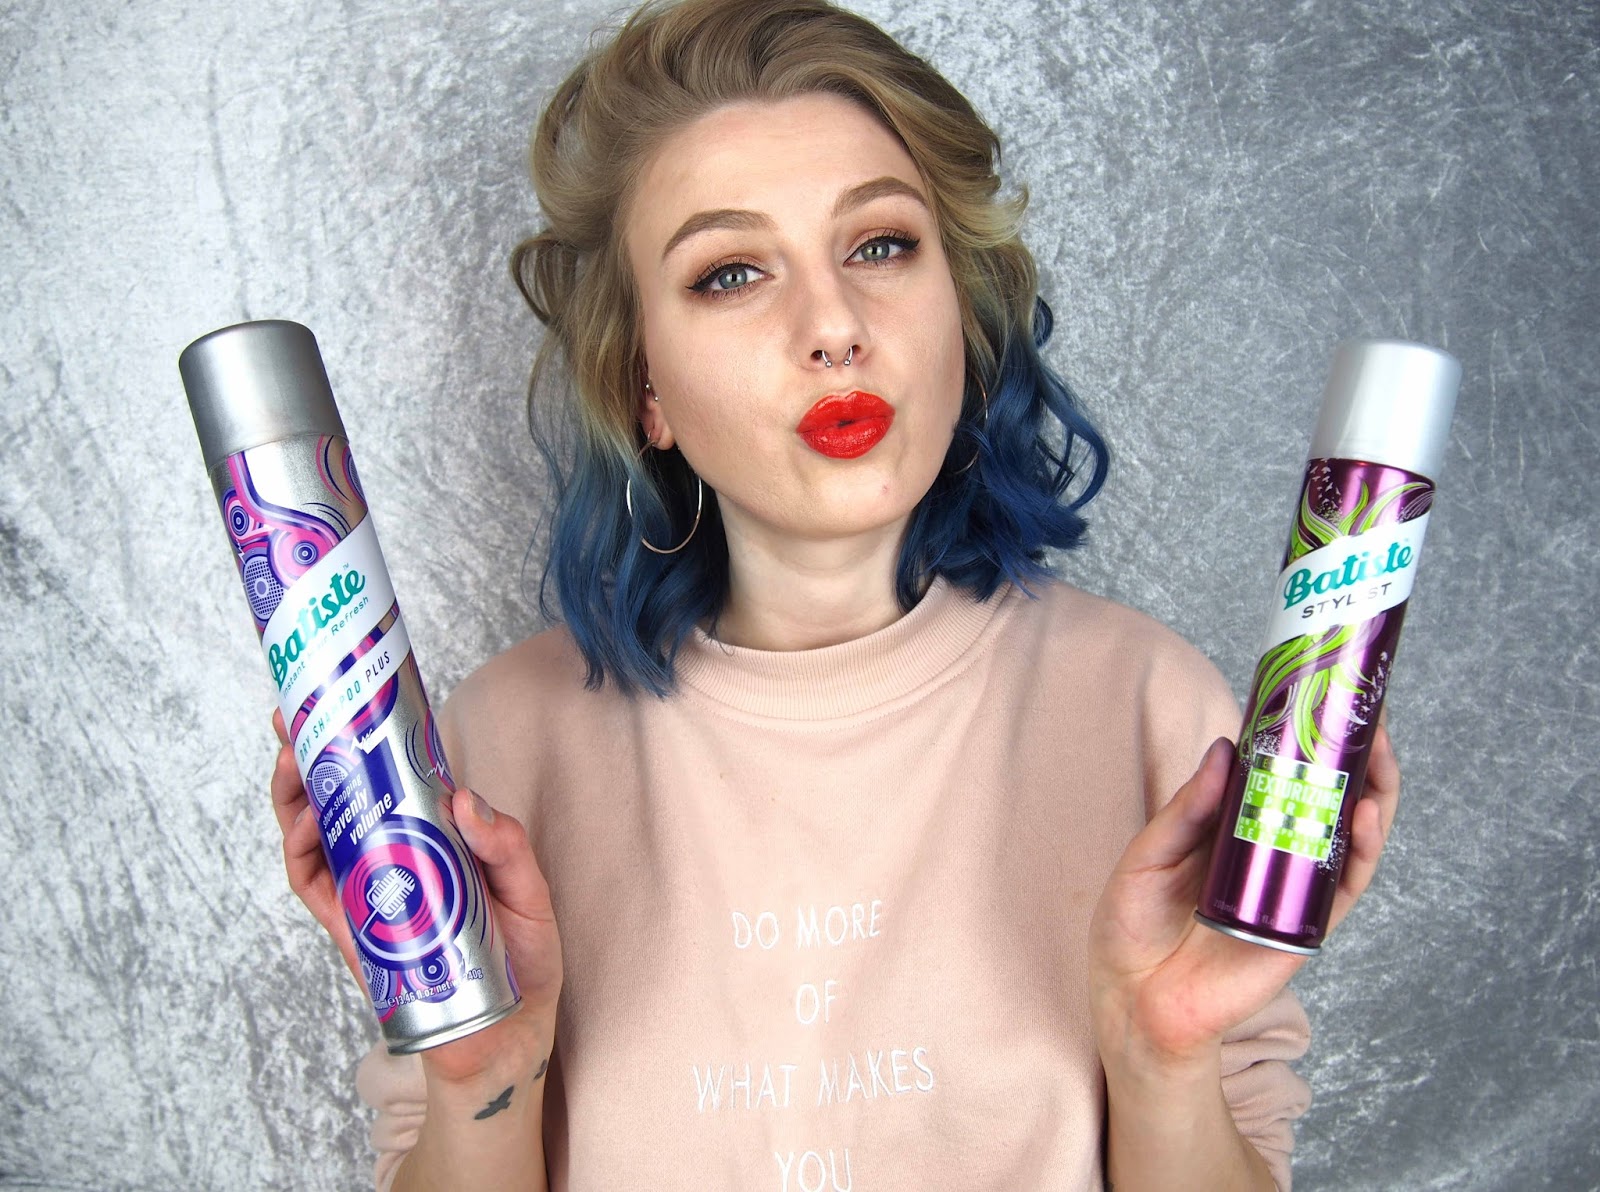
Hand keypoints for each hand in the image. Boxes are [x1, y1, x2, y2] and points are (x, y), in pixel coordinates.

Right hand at [270, 709, 563, 1082]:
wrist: (506, 1032)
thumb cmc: (521, 956)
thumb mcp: (528, 889)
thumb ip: (506, 845)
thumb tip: (462, 799)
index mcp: (433, 837)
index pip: (390, 777)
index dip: (361, 739)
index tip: (339, 698)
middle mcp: (391, 857)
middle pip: (338, 798)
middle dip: (310, 756)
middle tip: (293, 720)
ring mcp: (366, 891)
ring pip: (314, 835)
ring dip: (296, 796)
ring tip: (294, 760)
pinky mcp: (351, 930)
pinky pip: (316, 886)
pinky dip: (304, 852)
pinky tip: (305, 823)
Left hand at [1088, 721, 1399, 1070]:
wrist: (1136, 1001)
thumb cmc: (1133, 927)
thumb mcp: (1149, 855)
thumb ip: (1186, 808)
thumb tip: (1224, 748)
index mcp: (1233, 827)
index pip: (1281, 771)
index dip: (1305, 733)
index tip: (1322, 686)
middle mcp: (1273, 851)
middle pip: (1330, 794)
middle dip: (1356, 750)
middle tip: (1369, 705)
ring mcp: (1294, 887)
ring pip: (1352, 832)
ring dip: (1374, 787)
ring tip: (1380, 745)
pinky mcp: (1305, 925)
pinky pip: (1346, 883)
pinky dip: (1363, 846)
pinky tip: (1366, 811)